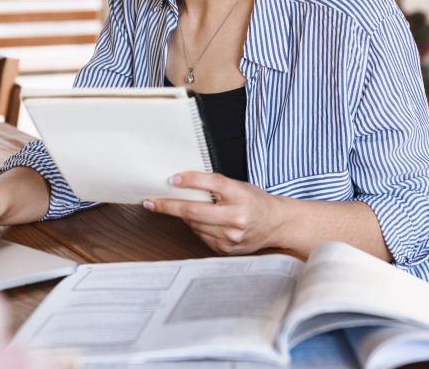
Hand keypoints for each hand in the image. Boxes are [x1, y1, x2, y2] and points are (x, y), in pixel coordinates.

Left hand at [144, 172, 290, 254]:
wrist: (276, 224)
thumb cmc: (256, 202)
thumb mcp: (240, 186)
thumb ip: (216, 186)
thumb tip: (183, 186)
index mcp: (241, 195)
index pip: (213, 184)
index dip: (191, 180)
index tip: (172, 179)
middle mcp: (236, 217)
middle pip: (195, 210)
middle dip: (168, 206)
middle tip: (152, 201)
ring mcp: (231, 236)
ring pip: (194, 224)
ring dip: (183, 216)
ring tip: (178, 208)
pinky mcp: (226, 248)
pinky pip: (201, 236)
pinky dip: (196, 227)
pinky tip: (201, 221)